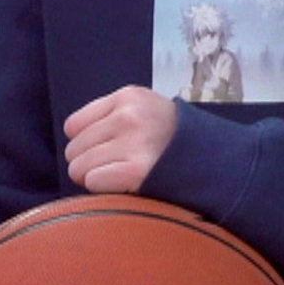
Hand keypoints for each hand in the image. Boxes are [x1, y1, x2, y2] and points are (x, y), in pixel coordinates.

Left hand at [64, 85, 178, 192]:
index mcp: (127, 97)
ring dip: (94, 177)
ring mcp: (133, 144)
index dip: (85, 143)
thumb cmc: (169, 137)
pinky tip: (124, 184)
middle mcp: (128, 117)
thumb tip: (71, 137)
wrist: (212, 159)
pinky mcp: (137, 171)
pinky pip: (93, 182)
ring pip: (79, 168)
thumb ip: (110, 115)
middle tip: (114, 166)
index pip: (73, 126)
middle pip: (74, 149)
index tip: (105, 150)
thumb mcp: (144, 108)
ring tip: (120, 175)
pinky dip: (104, 187)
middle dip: (88, 162)